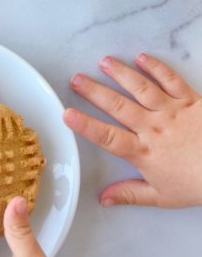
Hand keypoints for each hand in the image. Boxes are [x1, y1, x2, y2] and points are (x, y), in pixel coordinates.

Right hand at [64, 54, 201, 207]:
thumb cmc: (199, 184)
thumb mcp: (162, 196)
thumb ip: (129, 194)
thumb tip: (103, 198)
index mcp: (143, 151)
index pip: (107, 136)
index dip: (85, 125)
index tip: (67, 113)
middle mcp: (153, 127)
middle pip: (118, 106)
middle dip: (94, 91)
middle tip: (76, 79)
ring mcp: (172, 111)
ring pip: (141, 88)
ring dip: (121, 73)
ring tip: (103, 61)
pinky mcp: (192, 100)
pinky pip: (171, 80)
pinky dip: (156, 68)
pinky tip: (142, 58)